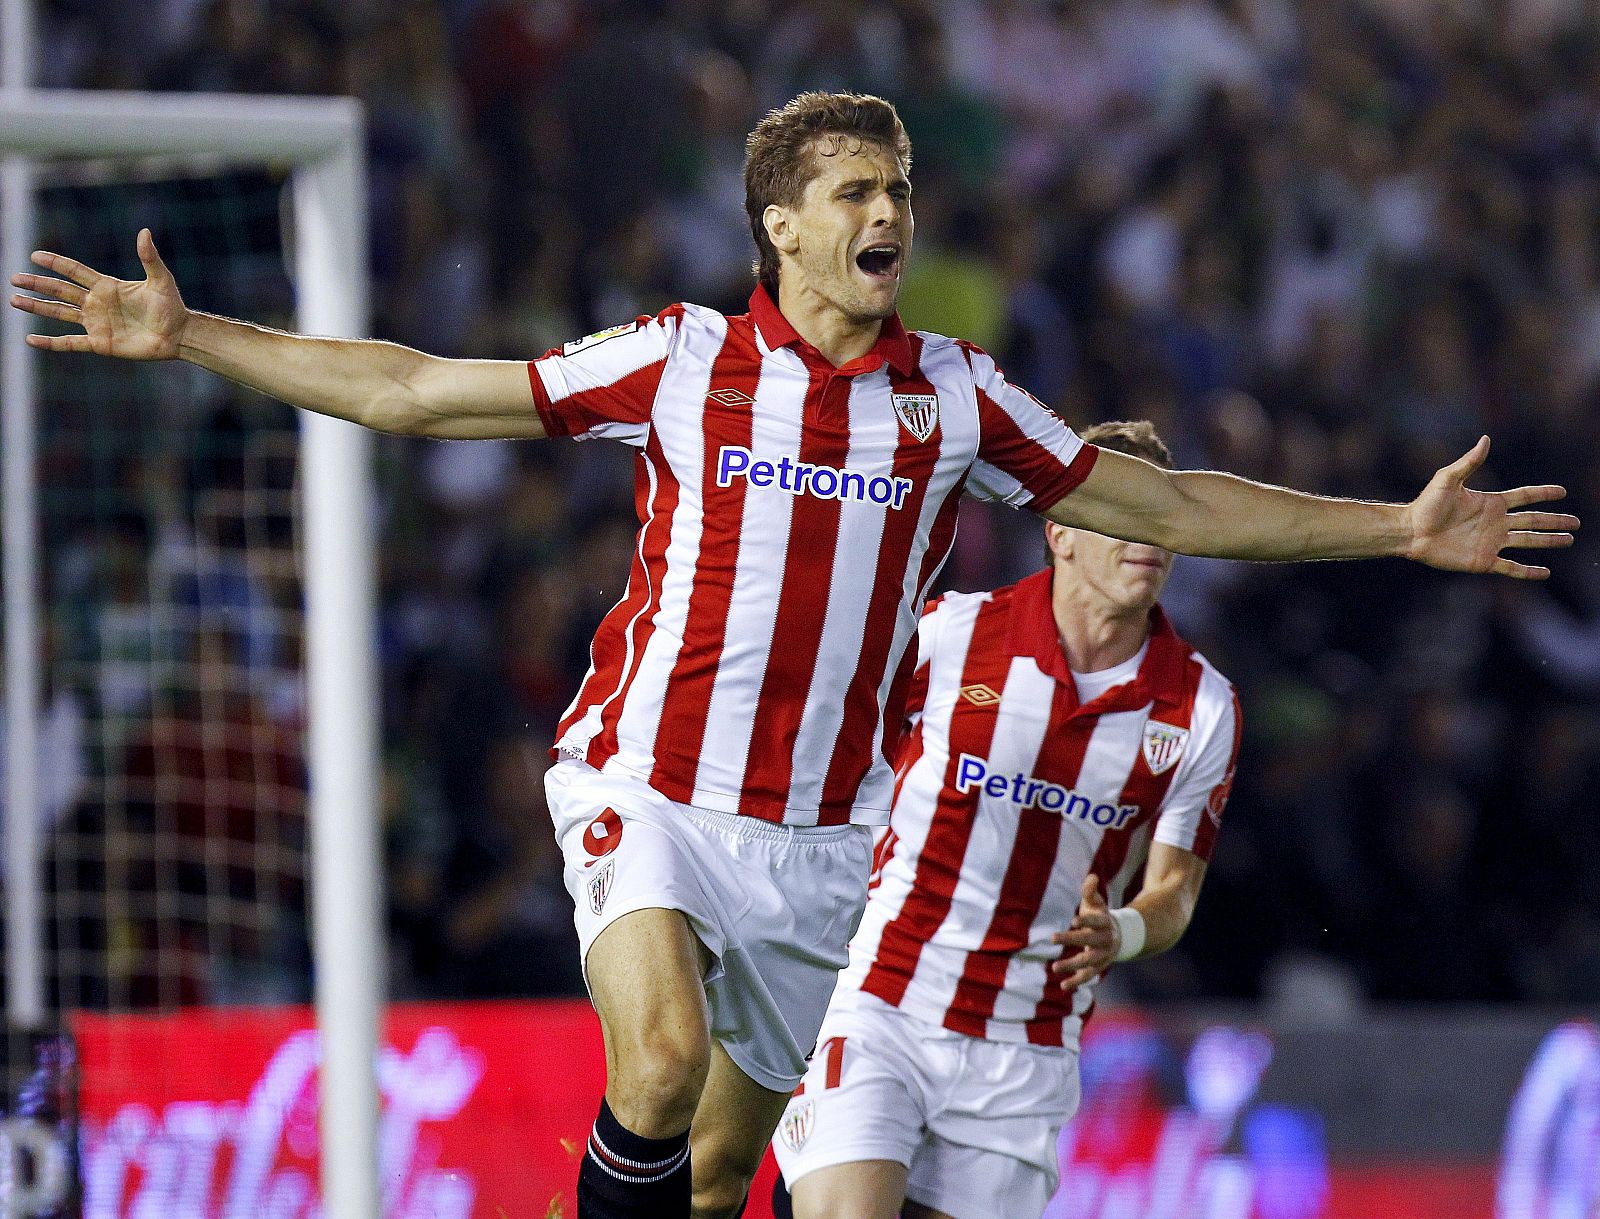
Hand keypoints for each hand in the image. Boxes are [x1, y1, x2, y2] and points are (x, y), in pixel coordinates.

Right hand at [9, 228, 188, 359]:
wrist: (178, 335)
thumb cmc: (172, 306)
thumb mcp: (161, 279)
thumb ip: (149, 257)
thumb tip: (145, 231)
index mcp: (107, 286)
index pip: (75, 271)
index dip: (56, 263)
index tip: (35, 255)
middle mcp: (97, 303)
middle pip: (60, 290)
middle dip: (37, 284)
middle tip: (14, 278)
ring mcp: (96, 323)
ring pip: (59, 313)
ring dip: (37, 307)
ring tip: (14, 300)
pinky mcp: (100, 343)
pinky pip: (70, 343)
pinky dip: (50, 342)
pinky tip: (30, 339)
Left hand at [1050, 873, 1117, 992]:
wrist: (1119, 936)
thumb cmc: (1100, 916)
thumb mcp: (1096, 902)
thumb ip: (1090, 891)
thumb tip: (1092, 877)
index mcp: (1105, 923)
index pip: (1096, 922)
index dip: (1086, 921)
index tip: (1073, 920)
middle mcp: (1106, 940)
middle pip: (1090, 941)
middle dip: (1072, 939)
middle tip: (1052, 937)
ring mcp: (1104, 956)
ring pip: (1089, 962)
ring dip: (1072, 965)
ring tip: (1054, 967)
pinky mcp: (1099, 967)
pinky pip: (1089, 976)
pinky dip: (1077, 982)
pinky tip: (1063, 986)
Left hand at [1404, 436, 1578, 579]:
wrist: (1410, 532)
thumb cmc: (1426, 505)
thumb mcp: (1448, 479)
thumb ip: (1469, 462)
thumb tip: (1486, 439)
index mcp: (1491, 503)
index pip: (1524, 497)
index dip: (1543, 493)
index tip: (1562, 492)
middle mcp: (1495, 522)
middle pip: (1533, 520)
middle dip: (1554, 521)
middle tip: (1576, 522)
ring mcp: (1491, 542)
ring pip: (1528, 542)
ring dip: (1548, 541)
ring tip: (1568, 540)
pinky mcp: (1484, 561)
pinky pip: (1511, 567)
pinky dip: (1528, 571)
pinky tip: (1545, 572)